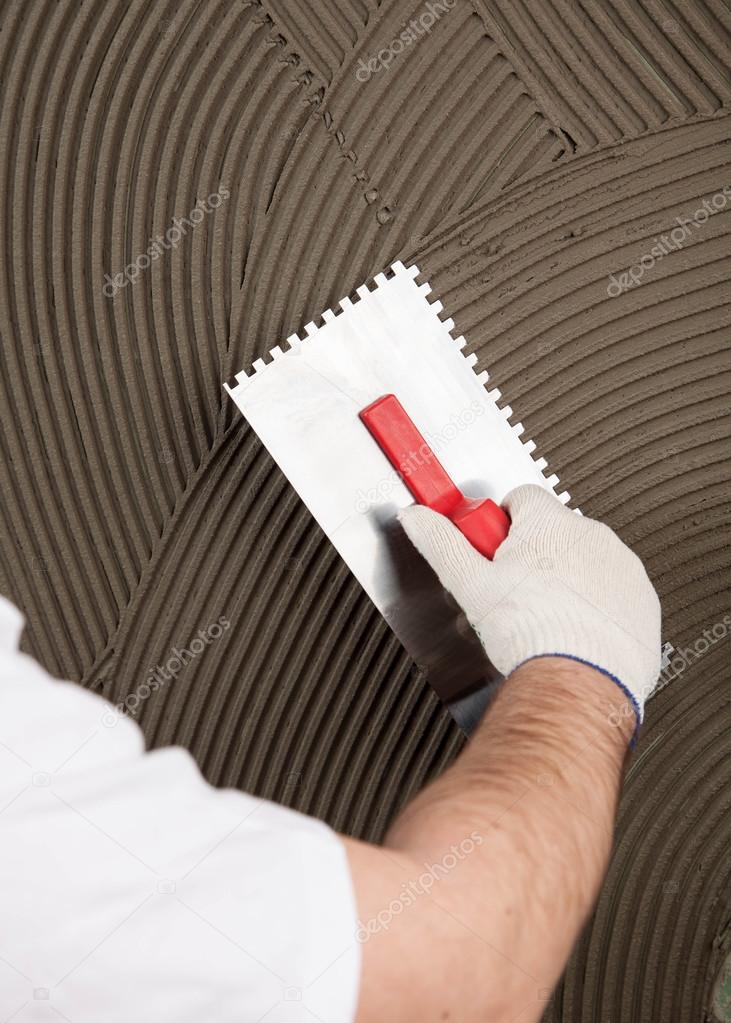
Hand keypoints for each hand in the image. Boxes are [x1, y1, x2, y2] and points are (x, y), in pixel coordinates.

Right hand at [400, 484, 660, 726]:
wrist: (579, 684)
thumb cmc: (530, 635)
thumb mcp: (469, 585)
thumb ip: (441, 543)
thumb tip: (418, 519)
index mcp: (549, 522)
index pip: (519, 499)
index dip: (499, 527)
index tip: (491, 551)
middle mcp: (592, 535)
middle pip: (552, 531)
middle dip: (531, 556)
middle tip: (512, 593)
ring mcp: (623, 567)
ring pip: (584, 562)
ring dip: (565, 580)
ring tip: (543, 618)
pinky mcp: (643, 599)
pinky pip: (613, 591)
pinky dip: (595, 606)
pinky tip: (572, 631)